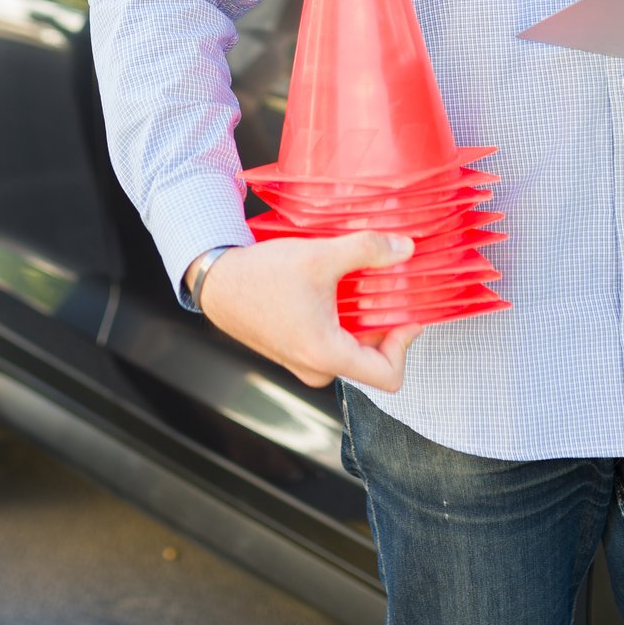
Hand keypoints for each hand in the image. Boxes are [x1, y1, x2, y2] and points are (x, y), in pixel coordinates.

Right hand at [199, 233, 426, 391]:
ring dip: (362, 325)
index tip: (408, 316)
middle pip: (371, 362)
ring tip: (360, 290)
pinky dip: (342, 324)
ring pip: (350, 352)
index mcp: (326, 355)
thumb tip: (405, 248)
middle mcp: (316, 369)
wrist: (216, 282)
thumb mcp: (320, 256)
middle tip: (386, 296)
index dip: (406, 345)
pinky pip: (331, 346)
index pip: (389, 375)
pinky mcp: (293, 353)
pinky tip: (335, 294)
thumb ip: (367, 250)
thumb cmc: (260, 275)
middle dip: (384, 329)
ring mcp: (303, 364)